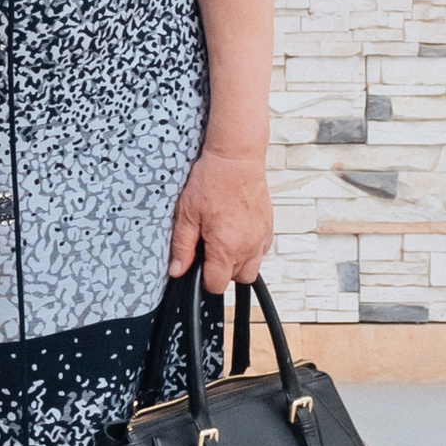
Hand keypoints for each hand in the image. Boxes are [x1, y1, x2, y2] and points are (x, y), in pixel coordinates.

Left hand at [168, 149, 272, 294]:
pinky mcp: (268, 229)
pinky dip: (249, 249)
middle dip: (220, 270)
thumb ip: (182, 246)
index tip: (197, 267)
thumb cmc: (212, 181)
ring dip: (237, 262)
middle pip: (235, 279)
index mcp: (227, 247)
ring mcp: (261, 239)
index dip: (203, 279)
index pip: (217, 285)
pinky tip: (235, 233)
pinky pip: (260, 252)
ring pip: (251, 268)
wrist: (236, 160)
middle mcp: (248, 247)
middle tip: (207, 248)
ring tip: (222, 241)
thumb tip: (177, 269)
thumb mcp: (187, 214)